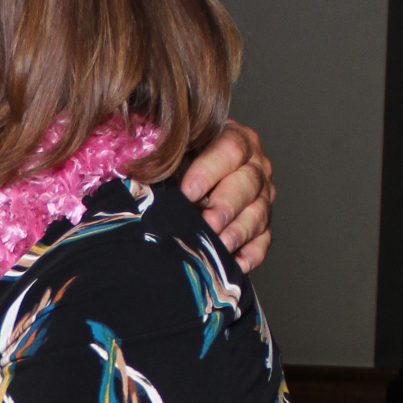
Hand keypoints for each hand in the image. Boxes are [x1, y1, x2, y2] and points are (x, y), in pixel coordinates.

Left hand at [179, 118, 274, 272]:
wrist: (190, 176)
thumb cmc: (178, 160)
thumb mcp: (172, 149)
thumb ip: (164, 153)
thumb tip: (139, 167)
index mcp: (236, 138)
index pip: (230, 150)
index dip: (209, 170)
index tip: (188, 191)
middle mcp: (255, 166)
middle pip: (248, 183)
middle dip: (226, 206)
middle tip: (207, 222)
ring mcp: (262, 197)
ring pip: (258, 213)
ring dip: (237, 232)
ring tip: (219, 245)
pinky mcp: (262, 225)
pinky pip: (263, 241)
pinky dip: (251, 254)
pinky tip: (234, 263)